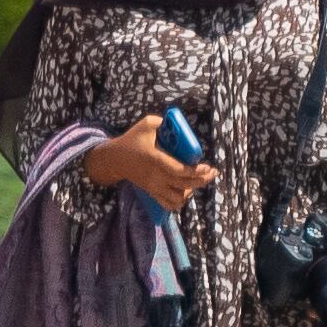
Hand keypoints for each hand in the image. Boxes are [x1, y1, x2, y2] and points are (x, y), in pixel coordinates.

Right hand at [81, 128, 216, 212]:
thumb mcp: (146, 124)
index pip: (179, 171)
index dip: (196, 172)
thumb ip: (162, 122)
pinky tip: (184, 192)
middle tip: (212, 172)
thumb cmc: (131, 140)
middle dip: (202, 180)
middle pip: (184, 185)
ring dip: (190, 191)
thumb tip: (177, 123)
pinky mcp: (152, 192)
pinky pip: (168, 204)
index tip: (208, 167)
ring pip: (178, 198)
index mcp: (156, 160)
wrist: (114, 159)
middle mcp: (156, 177)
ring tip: (196, 181)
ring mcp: (154, 187)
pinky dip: (179, 201)